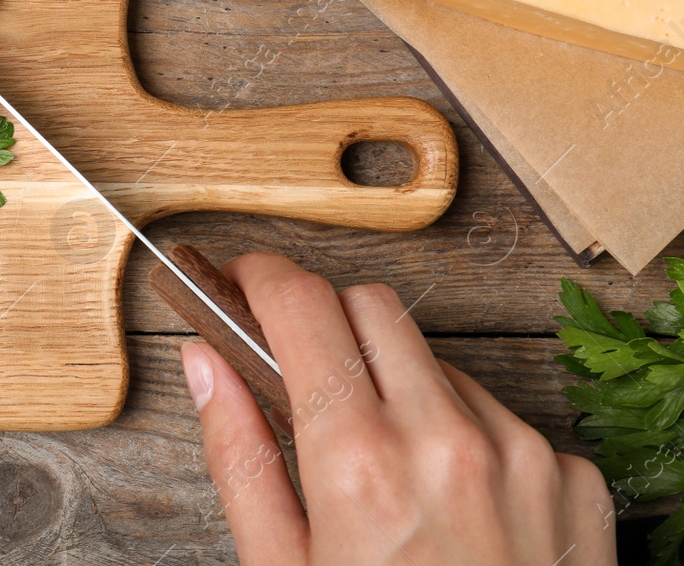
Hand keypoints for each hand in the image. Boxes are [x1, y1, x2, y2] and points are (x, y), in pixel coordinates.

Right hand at [180, 253, 614, 564]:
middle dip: (323, 316)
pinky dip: (459, 433)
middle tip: (294, 362)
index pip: (303, 306)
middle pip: (371, 306)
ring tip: (376, 462)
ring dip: (393, 380)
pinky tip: (444, 499)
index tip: (242, 277)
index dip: (261, 276)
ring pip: (435, 359)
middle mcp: (448, 440)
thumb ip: (239, 455)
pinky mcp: (571, 478)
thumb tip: (204, 366)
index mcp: (360, 463)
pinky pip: (499, 414)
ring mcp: (521, 454)